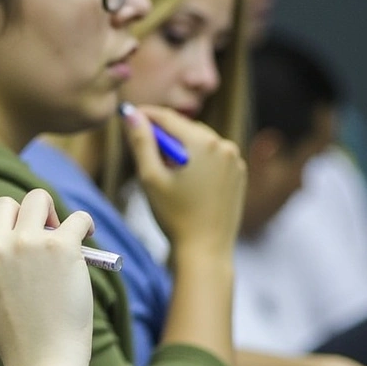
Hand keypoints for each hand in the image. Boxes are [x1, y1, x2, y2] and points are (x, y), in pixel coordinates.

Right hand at [0, 190, 93, 365]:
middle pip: (4, 202)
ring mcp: (27, 244)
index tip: (2, 226)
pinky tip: (87, 238)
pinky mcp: (61, 247)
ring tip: (61, 235)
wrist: (43, 364)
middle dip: (23, 216)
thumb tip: (6, 228)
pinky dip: (85, 225)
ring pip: (38, 198)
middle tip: (39, 238)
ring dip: (50, 213)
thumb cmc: (16, 337)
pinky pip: (78, 217)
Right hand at [122, 105, 245, 260]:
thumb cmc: (174, 216)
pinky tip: (184, 182)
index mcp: (202, 142)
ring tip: (164, 171)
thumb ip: (141, 142)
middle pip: (185, 129)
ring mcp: (235, 160)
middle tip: (142, 149)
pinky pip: (213, 158)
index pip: (168, 118)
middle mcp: (224, 145)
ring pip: (199, 143)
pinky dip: (197, 162)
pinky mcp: (238, 174)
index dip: (145, 115)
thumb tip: (131, 115)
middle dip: (163, 135)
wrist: (205, 250)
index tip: (127, 116)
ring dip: (181, 149)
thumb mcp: (150, 178)